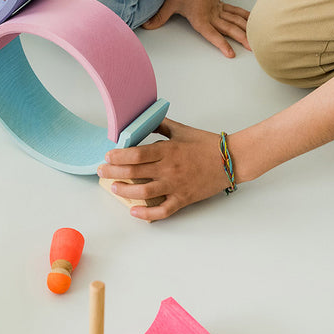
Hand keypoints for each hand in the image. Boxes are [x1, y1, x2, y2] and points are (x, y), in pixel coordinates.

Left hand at [98, 119, 232, 220]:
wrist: (230, 159)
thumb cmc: (207, 144)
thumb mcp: (182, 130)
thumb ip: (162, 125)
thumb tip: (145, 120)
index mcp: (168, 150)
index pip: (136, 154)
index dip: (118, 156)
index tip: (108, 156)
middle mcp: (169, 168)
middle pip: (134, 172)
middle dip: (114, 172)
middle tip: (102, 172)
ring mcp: (175, 186)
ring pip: (144, 192)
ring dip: (125, 191)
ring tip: (114, 187)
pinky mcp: (183, 199)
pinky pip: (162, 210)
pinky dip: (146, 213)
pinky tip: (134, 211)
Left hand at [142, 0, 249, 56]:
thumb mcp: (170, 4)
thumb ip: (159, 17)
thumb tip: (146, 26)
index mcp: (201, 19)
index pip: (212, 34)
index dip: (221, 44)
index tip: (231, 53)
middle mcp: (212, 16)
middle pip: (229, 29)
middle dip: (241, 39)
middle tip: (252, 48)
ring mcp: (218, 10)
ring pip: (235, 21)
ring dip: (246, 30)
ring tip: (255, 39)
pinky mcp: (221, 5)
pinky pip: (235, 12)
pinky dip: (245, 18)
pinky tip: (252, 22)